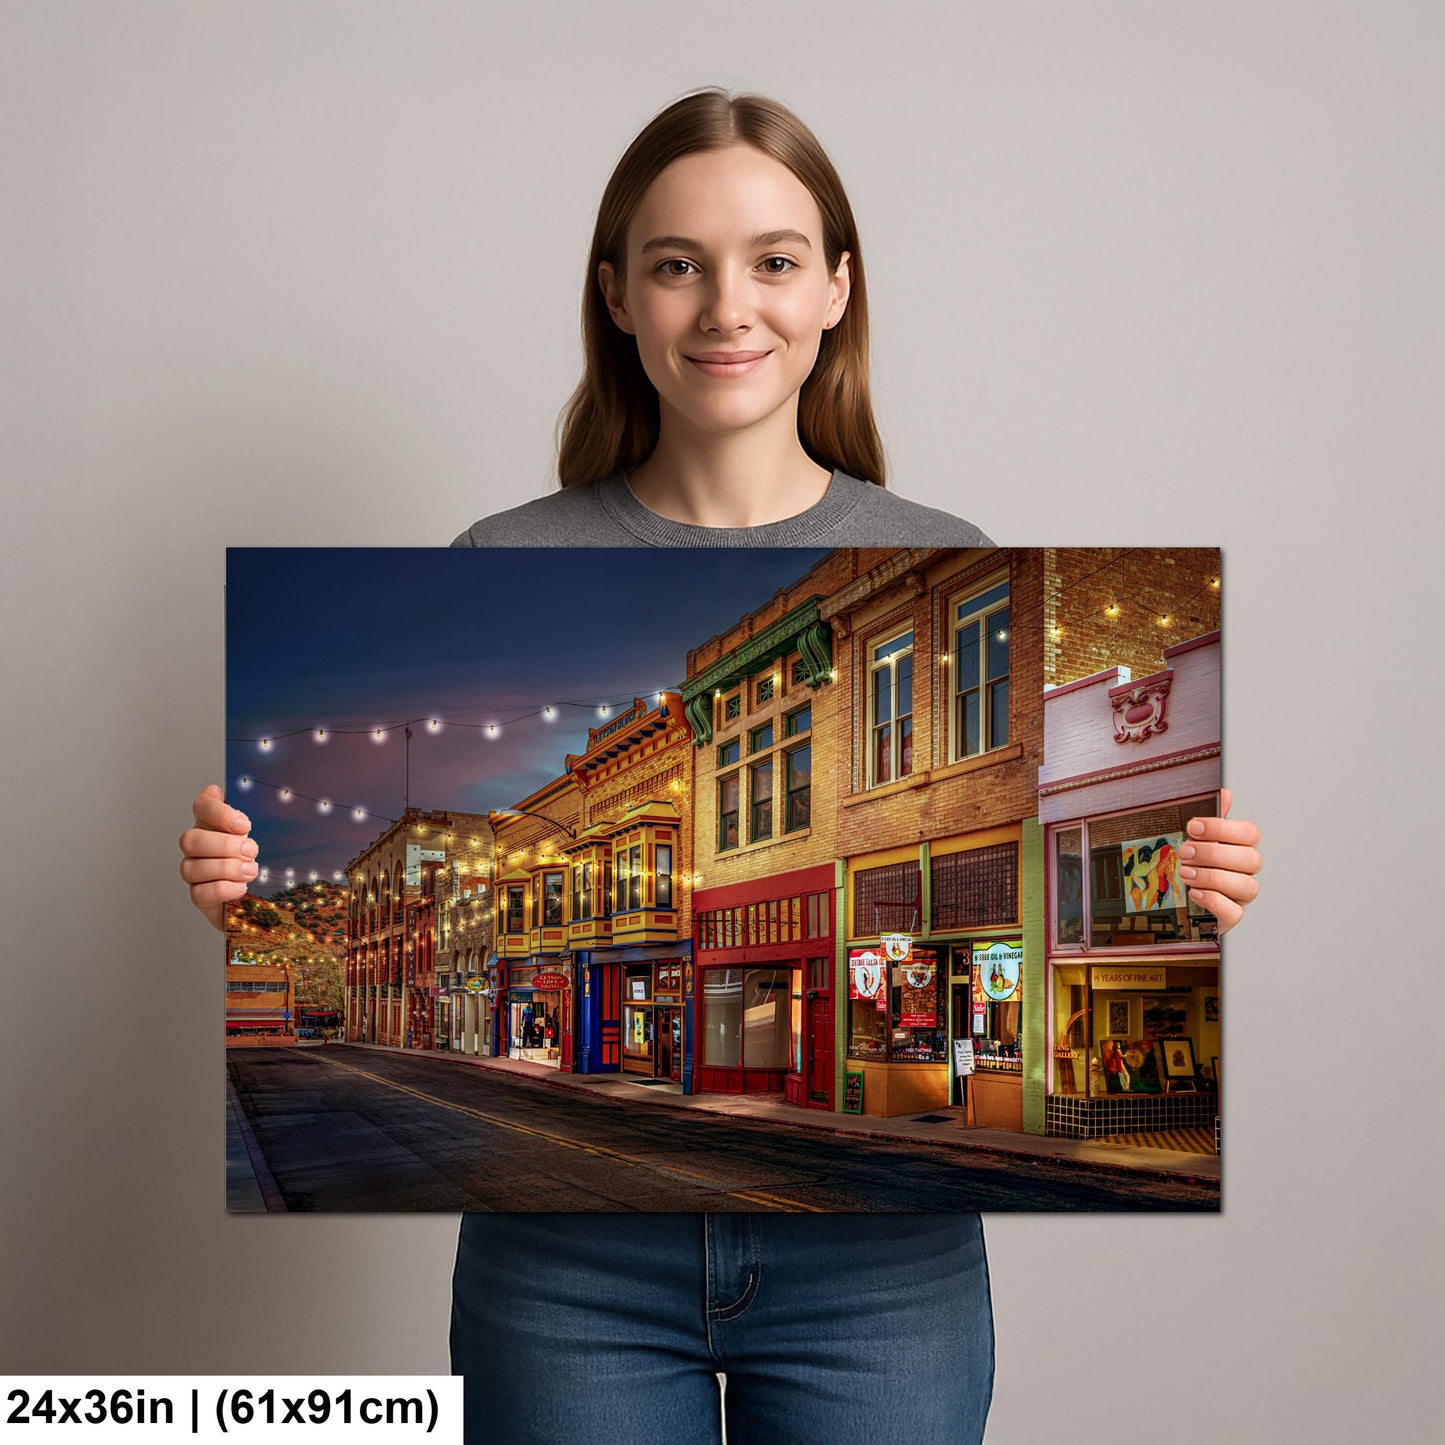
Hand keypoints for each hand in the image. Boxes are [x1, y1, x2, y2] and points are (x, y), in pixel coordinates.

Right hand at [178, 783, 257, 932]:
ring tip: (251, 871)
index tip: (245, 825)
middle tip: (251, 851)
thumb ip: (251, 816)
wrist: (257, 891)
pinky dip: (223, 889)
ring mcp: (194, 871)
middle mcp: (197, 846)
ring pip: (192, 868)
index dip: (219, 813)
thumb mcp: (262, 832)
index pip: (201, 806)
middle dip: (225, 846)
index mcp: (211, 823)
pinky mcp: (199, 895)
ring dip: (226, 869)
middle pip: (191, 839)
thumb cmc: (255, 856)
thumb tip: (236, 795)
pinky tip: (242, 887)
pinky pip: (199, 893)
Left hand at [1179, 788, 1260, 936]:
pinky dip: (1213, 900)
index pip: (1250, 833)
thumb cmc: (1191, 865)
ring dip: (1212, 876)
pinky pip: (1233, 912)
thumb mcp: (1195, 840)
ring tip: (1185, 872)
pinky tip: (1194, 892)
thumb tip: (1225, 793)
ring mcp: (1240, 896)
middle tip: (1185, 851)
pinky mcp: (1230, 917)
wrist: (1177, 901)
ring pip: (1246, 886)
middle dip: (1213, 853)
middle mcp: (1245, 872)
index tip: (1193, 826)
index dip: (1222, 828)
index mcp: (1240, 848)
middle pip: (1250, 859)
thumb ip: (1210, 821)